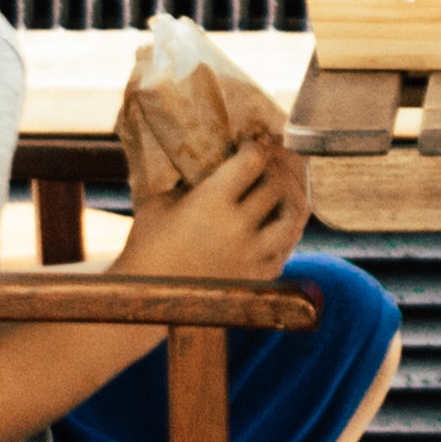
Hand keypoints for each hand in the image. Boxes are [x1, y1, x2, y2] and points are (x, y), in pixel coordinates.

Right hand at [123, 139, 304, 281]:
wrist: (145, 297)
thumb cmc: (147, 245)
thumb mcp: (161, 202)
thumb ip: (192, 180)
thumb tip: (218, 160)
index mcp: (210, 203)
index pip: (253, 161)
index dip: (255, 147)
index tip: (250, 144)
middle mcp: (237, 228)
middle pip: (277, 185)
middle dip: (276, 166)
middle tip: (269, 160)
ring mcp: (252, 256)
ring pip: (294, 216)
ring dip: (292, 196)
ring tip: (282, 187)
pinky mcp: (258, 277)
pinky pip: (287, 246)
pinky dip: (288, 228)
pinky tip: (277, 218)